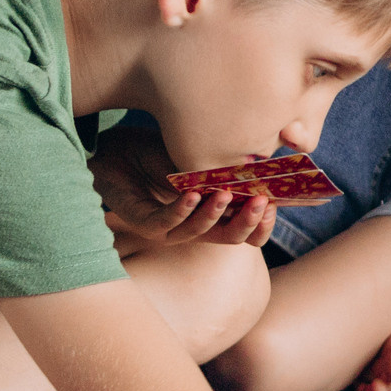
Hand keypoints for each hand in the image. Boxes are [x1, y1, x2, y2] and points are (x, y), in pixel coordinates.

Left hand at [88, 125, 278, 256]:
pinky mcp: (144, 224)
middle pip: (230, 237)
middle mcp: (197, 225)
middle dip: (248, 222)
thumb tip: (263, 163)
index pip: (247, 230)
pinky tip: (192, 194)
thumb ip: (227, 168)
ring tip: (225, 194)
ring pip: (199, 233)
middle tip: (261, 203)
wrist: (116, 152)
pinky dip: (181, 209)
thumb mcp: (200, 158)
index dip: (262, 223)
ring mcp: (171, 228)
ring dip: (215, 214)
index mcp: (216, 213)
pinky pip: (166, 223)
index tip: (274, 203)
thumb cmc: (160, 154)